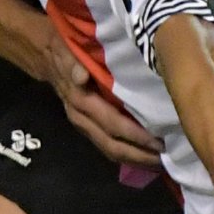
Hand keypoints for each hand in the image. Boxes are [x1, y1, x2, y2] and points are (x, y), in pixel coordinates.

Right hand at [34, 34, 162, 163]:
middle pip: (112, 145)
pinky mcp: (89, 127)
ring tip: (161, 162)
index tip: (158, 141)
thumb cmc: (63, 51)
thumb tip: (81, 77)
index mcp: (80, 102)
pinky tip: (146, 156)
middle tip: (166, 158)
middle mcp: (82, 119)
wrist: (46, 57)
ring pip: (111, 150)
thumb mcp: (65, 51)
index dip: (134, 135)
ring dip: (135, 159)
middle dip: (139, 155)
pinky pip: (109, 146)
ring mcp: (85, 126)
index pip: (111, 123)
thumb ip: (72, 64)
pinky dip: (128, 154)